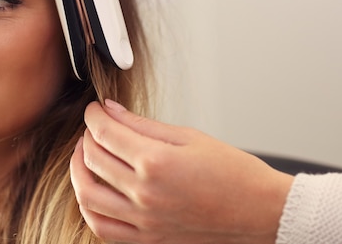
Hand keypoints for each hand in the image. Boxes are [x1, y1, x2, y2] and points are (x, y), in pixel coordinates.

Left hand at [70, 100, 293, 243]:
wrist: (262, 213)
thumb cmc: (234, 172)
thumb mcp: (189, 137)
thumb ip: (143, 125)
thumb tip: (111, 110)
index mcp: (156, 162)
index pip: (105, 133)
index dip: (93, 115)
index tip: (95, 109)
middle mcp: (145, 194)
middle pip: (93, 159)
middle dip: (87, 136)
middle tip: (95, 127)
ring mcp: (144, 222)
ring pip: (88, 195)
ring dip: (79, 170)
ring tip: (86, 154)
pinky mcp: (148, 240)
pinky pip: (103, 227)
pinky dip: (89, 207)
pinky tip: (93, 189)